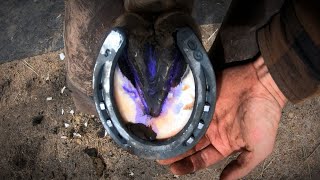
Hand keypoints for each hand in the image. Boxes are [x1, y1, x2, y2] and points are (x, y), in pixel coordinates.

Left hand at [158, 57, 286, 178]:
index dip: (188, 165)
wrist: (263, 85)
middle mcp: (212, 131)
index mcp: (224, 144)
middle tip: (159, 157)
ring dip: (173, 136)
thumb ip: (242, 166)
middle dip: (175, 152)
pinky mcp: (201, 99)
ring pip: (185, 129)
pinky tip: (165, 122)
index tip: (173, 169)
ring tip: (157, 144)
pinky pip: (186, 109)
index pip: (201, 158)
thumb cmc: (264, 118)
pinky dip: (176, 116)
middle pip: (189, 145)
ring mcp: (205, 114)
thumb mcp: (258, 148)